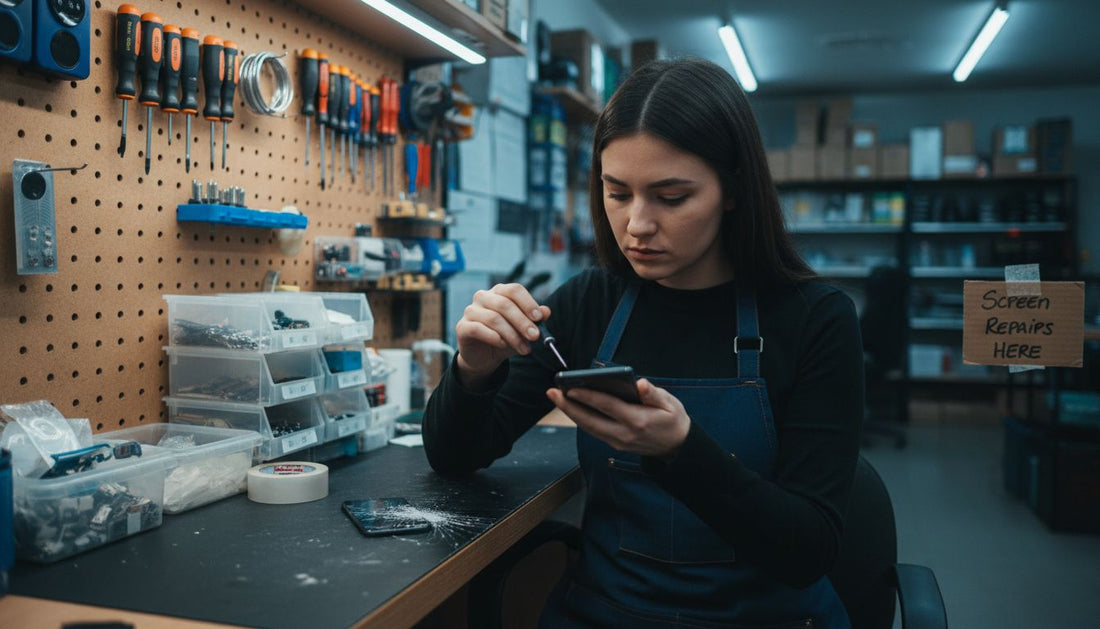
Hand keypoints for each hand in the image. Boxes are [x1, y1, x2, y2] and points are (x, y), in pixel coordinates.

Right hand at [455, 283, 551, 387]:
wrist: (484, 357)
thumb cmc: (505, 338)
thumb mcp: (523, 330)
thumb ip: (535, 320)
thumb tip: (546, 311)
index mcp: (499, 292)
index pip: (514, 290)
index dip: (528, 302)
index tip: (539, 318)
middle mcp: (483, 297)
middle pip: (505, 304)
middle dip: (523, 322)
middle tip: (535, 337)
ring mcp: (470, 310)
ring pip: (494, 318)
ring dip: (512, 335)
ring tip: (524, 349)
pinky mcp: (462, 326)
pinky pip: (478, 329)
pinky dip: (494, 338)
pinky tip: (503, 345)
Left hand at [546, 378, 689, 458]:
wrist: (677, 448)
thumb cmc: (673, 420)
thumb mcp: (670, 404)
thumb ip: (653, 394)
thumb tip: (640, 383)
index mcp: (638, 421)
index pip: (607, 406)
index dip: (587, 396)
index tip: (570, 388)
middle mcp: (624, 434)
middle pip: (590, 420)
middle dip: (569, 406)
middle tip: (552, 392)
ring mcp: (618, 442)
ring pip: (588, 427)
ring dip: (571, 413)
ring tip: (557, 397)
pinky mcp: (615, 444)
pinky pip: (594, 430)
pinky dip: (580, 419)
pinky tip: (571, 407)